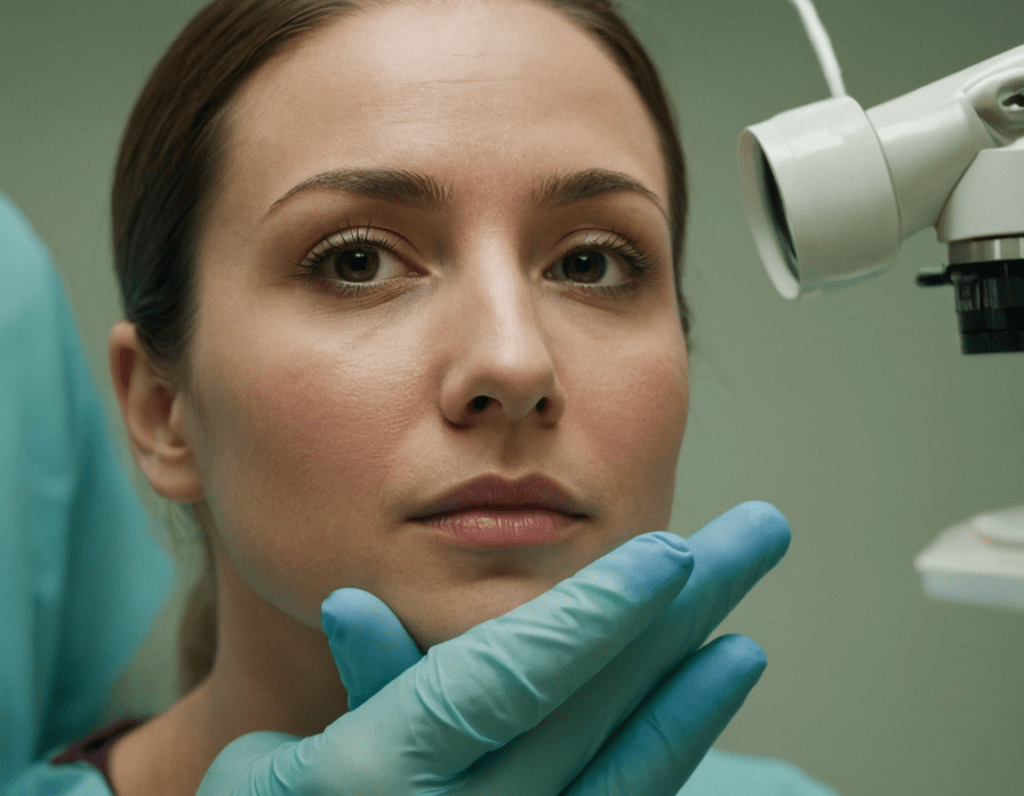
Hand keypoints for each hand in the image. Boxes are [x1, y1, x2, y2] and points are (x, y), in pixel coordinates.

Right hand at [197, 501, 788, 795]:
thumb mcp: (274, 772)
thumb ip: (350, 692)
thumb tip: (353, 606)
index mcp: (378, 777)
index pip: (513, 677)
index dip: (596, 611)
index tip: (669, 550)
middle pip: (596, 706)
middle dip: (684, 613)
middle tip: (756, 533)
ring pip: (623, 770)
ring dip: (694, 691)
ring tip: (747, 626)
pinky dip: (670, 750)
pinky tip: (712, 689)